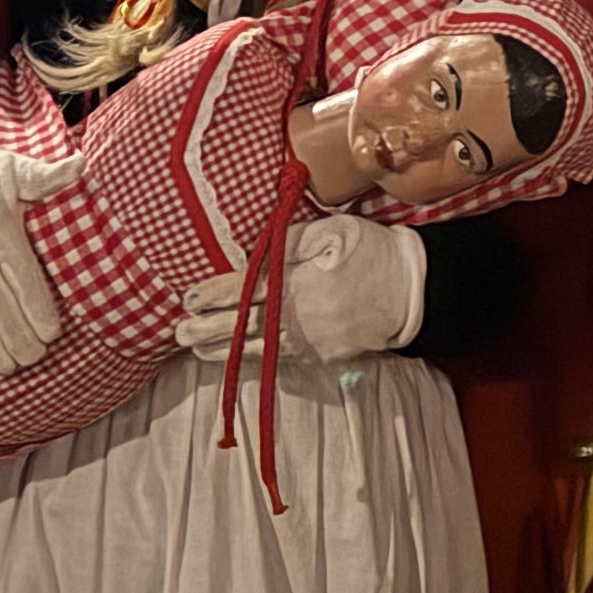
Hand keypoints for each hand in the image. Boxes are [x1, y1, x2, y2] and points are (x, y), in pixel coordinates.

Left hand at [172, 215, 425, 363]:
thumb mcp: (334, 232)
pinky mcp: (322, 357)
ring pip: (258, 350)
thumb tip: (255, 253)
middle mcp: (303, 317)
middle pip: (245, 325)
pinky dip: (254, 361)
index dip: (215, 293)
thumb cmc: (372, 252)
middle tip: (179, 333)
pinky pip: (281, 360)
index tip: (189, 298)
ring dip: (223, 351)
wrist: (413, 291)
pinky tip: (235, 359)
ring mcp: (312, 342)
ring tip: (196, 350)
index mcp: (303, 281)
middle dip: (208, 330)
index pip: (248, 288)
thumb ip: (292, 242)